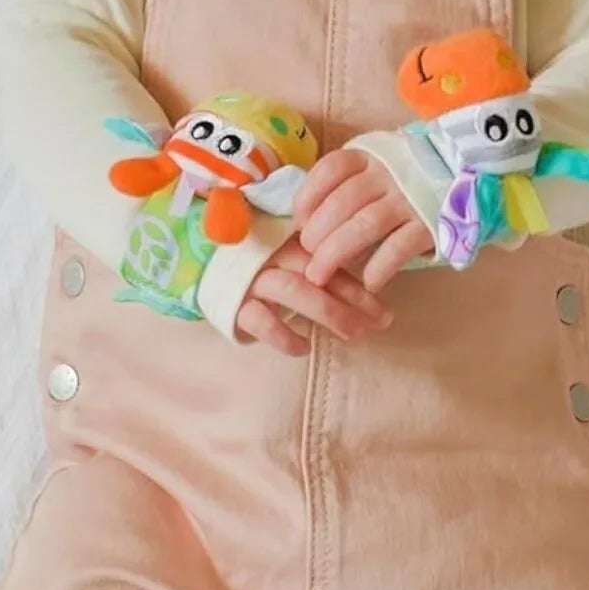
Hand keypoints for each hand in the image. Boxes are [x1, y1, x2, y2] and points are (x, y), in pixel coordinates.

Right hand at [236, 237, 391, 356]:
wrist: (205, 268)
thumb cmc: (261, 266)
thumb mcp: (290, 259)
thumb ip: (321, 267)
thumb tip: (369, 292)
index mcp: (291, 241)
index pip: (331, 262)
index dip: (359, 288)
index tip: (383, 311)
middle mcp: (272, 255)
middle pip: (317, 275)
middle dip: (350, 303)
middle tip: (375, 326)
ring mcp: (252, 278)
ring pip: (293, 291)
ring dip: (328, 314)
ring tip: (352, 335)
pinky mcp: (233, 303)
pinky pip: (261, 320)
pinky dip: (284, 336)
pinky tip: (304, 347)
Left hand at [294, 150, 435, 291]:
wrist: (469, 176)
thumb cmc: (408, 179)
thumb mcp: (378, 167)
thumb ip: (348, 184)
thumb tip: (305, 220)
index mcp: (371, 156)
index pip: (331, 169)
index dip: (308, 196)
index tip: (298, 221)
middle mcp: (388, 173)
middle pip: (343, 202)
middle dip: (317, 233)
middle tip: (307, 256)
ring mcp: (411, 198)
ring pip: (365, 224)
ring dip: (337, 252)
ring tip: (320, 274)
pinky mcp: (431, 223)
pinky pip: (399, 247)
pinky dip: (379, 267)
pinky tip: (367, 282)